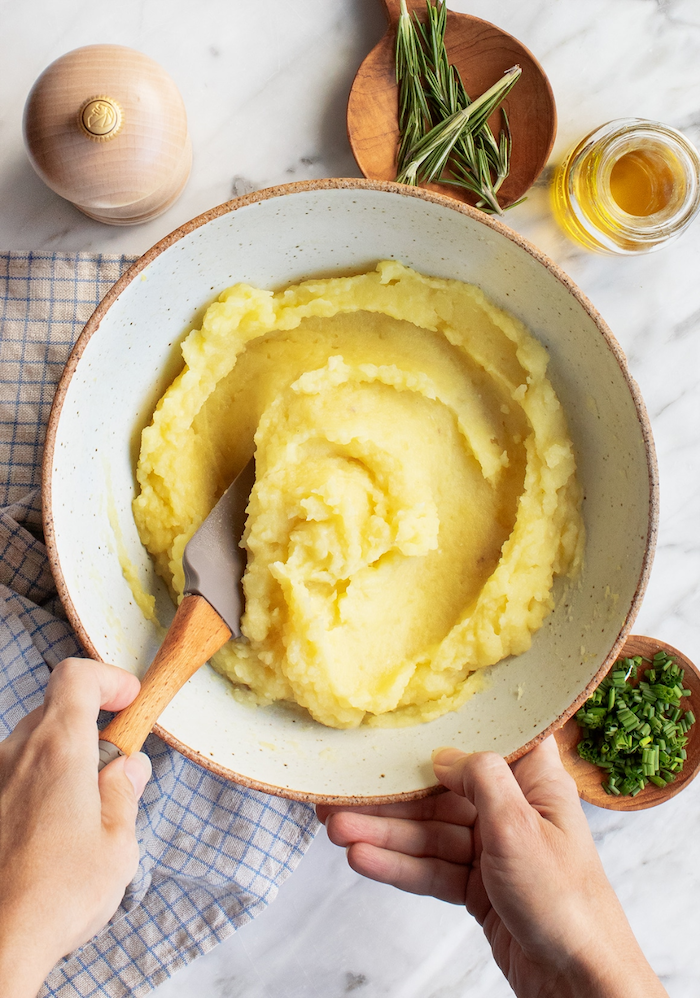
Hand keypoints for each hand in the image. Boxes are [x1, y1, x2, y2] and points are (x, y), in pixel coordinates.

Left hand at [0, 658, 151, 997]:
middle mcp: (16, 754)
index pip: (76, 677)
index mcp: (59, 750)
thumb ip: (124, 793)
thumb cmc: (55, 899)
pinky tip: (45, 836)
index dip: (107, 679)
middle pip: (55, 711)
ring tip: (79, 816)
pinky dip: (33, 789)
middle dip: (89, 729)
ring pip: (30, 748)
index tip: (128, 700)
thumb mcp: (117, 845)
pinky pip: (10, 779)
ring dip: (60, 764)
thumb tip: (129, 767)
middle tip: (114, 769)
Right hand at [318, 737, 667, 997]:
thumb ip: (481, 778)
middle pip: (442, 793)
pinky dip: (399, 865)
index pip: (487, 740)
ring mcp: (493, 851)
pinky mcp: (479, 888)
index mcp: (535, 781)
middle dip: (392, 795)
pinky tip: (363, 859)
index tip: (401, 723)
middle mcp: (512, 810)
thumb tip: (444, 754)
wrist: (579, 982)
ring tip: (336, 829)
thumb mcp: (519, 825)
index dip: (447, 729)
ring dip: (384, 832)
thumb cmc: (566, 901)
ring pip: (430, 833)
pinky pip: (432, 868)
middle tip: (343, 792)